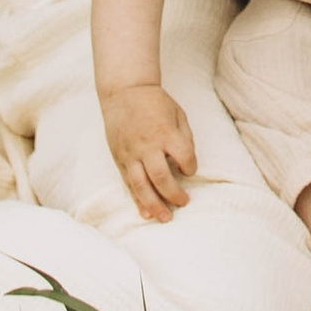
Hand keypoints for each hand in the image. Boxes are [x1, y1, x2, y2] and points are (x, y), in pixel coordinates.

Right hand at [103, 81, 199, 220]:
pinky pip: (129, 184)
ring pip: (142, 186)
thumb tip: (186, 163)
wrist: (124, 92)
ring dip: (154, 205)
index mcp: (165, 132)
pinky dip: (137, 200)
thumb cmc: (155, 102)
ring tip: (165, 218)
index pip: (184, 157)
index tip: (190, 169)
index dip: (190, 166)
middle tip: (183, 203)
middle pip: (162, 177)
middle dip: (174, 194)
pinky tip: (145, 212)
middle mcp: (148, 146)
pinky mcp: (120, 159)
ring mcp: (131, 154)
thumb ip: (184, 138)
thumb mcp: (177, 113)